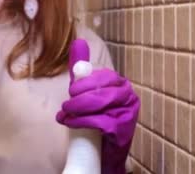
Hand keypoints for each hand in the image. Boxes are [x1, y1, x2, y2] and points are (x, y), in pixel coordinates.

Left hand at [56, 39, 139, 173]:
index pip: (101, 76)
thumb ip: (82, 70)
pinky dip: (80, 122)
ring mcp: (128, 112)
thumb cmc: (95, 118)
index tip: (71, 93)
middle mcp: (129, 95)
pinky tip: (70, 123)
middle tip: (66, 107)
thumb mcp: (87, 92)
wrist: (104, 152)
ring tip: (66, 115)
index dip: (83, 85)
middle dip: (78, 99)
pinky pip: (98, 121)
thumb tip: (78, 42)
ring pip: (98, 105)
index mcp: (120, 83)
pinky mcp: (124, 128)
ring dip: (77, 112)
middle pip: (99, 90)